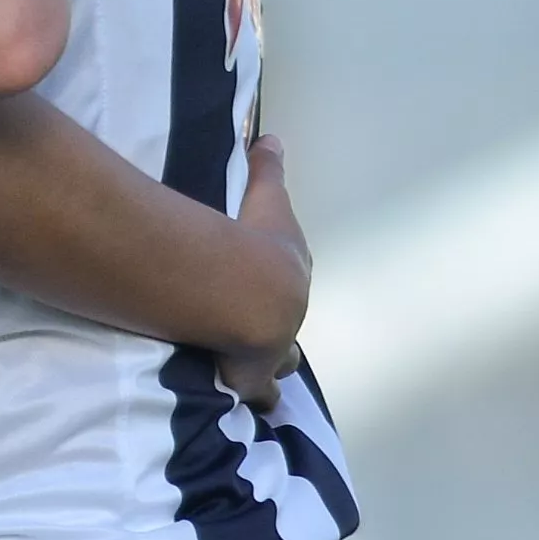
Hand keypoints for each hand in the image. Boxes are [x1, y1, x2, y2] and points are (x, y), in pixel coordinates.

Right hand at [217, 133, 311, 406]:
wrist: (246, 292)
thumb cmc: (257, 244)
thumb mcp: (266, 199)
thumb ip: (267, 169)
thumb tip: (270, 135)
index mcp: (291, 276)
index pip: (291, 280)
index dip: (281, 284)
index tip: (271, 289)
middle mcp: (290, 316)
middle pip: (292, 329)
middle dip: (281, 333)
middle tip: (264, 335)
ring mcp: (273, 351)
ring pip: (280, 365)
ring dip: (269, 368)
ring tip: (251, 372)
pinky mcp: (252, 378)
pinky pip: (258, 393)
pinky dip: (254, 397)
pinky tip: (247, 404)